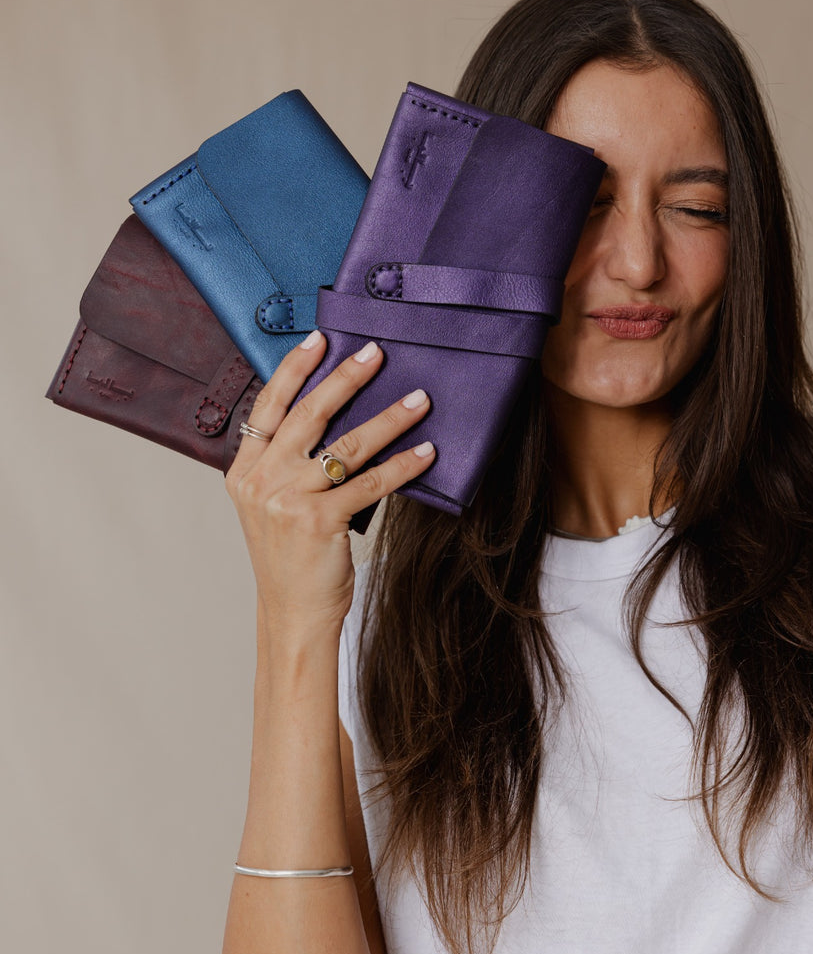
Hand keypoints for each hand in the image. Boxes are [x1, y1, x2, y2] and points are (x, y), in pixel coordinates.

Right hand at [225, 331, 434, 641]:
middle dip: (345, 378)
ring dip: (387, 418)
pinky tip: (426, 452)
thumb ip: (286, 465)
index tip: (320, 339)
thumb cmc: (289, 559)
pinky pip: (370, 482)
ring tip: (418, 400)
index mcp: (245, 471)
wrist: (292, 613)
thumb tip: (333, 420)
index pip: (269, 406)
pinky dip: (402, 464)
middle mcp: (261, 480)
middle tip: (375, 352)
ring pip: (345, 445)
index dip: (294, 369)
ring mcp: (287, 500)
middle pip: (307, 414)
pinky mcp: (318, 521)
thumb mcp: (271, 506)